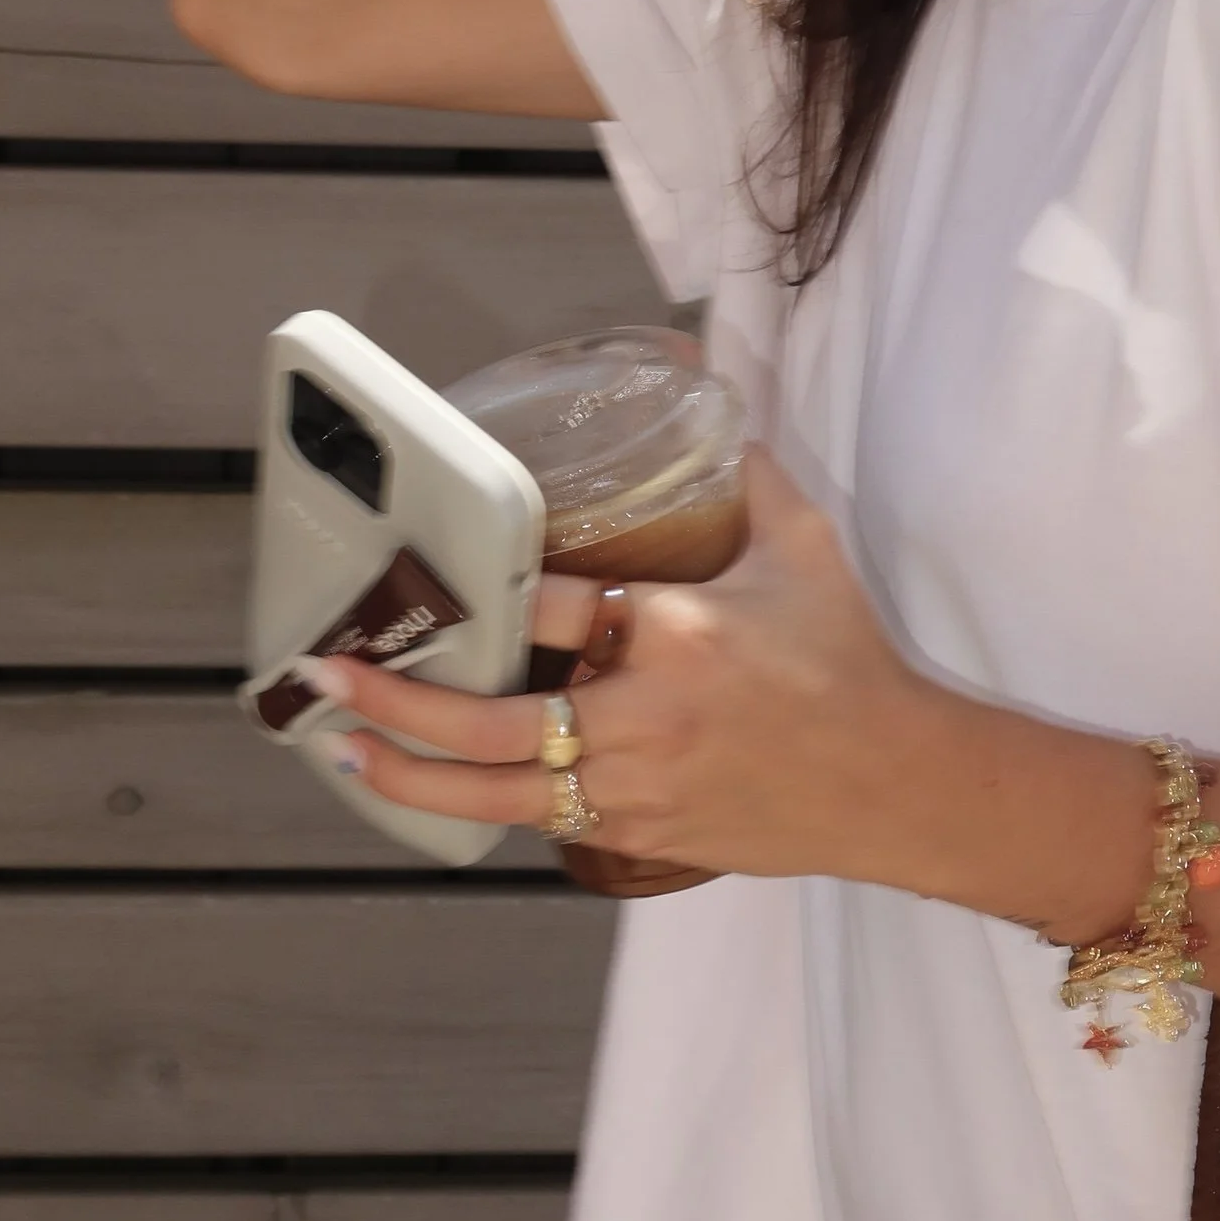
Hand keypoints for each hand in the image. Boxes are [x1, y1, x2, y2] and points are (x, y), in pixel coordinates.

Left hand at [295, 444, 935, 875]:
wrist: (891, 782)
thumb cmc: (847, 661)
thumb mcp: (804, 547)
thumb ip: (747, 472)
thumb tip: (707, 390)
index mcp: (676, 633)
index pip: (550, 603)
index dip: (483, 591)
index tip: (426, 578)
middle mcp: (642, 715)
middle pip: (488, 716)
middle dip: (396, 696)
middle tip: (328, 673)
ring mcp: (637, 784)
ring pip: (496, 788)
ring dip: (410, 770)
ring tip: (345, 746)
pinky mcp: (642, 830)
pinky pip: (541, 815)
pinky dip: (479, 802)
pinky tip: (433, 784)